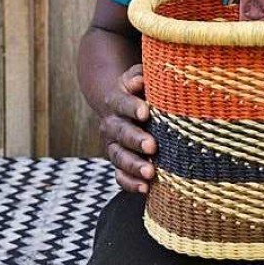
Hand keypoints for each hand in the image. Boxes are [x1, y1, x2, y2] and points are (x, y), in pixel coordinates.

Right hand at [97, 64, 156, 194]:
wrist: (118, 105)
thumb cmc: (138, 89)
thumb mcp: (137, 77)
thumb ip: (139, 76)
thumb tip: (140, 81)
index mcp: (116, 100)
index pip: (121, 102)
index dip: (132, 107)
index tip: (145, 112)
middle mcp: (111, 124)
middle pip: (121, 133)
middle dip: (136, 140)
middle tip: (152, 147)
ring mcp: (112, 145)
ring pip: (119, 157)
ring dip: (134, 166)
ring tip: (150, 173)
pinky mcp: (117, 161)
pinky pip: (119, 175)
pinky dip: (130, 183)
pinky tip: (145, 188)